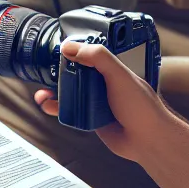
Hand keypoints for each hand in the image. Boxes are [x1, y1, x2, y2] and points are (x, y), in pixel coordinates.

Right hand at [33, 40, 165, 162]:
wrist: (147, 140)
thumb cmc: (142, 107)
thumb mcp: (119, 75)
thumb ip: (98, 57)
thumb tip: (70, 47)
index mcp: (112, 68)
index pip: (89, 53)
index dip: (73, 50)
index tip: (56, 49)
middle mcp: (103, 83)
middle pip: (75, 73)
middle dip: (58, 73)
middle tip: (45, 73)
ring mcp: (97, 101)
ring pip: (70, 93)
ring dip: (53, 92)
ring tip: (41, 93)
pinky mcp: (91, 118)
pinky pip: (71, 110)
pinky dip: (58, 108)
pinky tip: (48, 106)